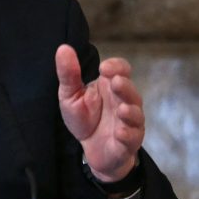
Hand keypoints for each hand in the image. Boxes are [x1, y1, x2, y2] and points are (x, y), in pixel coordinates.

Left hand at [55, 44, 144, 181]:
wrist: (91, 150)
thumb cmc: (84, 118)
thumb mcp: (70, 95)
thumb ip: (69, 73)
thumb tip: (63, 48)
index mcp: (110, 86)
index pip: (122, 69)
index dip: (117, 66)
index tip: (104, 68)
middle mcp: (124, 101)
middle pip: (131, 91)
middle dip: (125, 87)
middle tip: (116, 82)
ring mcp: (129, 122)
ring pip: (136, 115)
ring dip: (130, 111)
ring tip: (121, 109)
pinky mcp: (128, 142)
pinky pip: (132, 138)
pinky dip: (128, 135)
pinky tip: (120, 133)